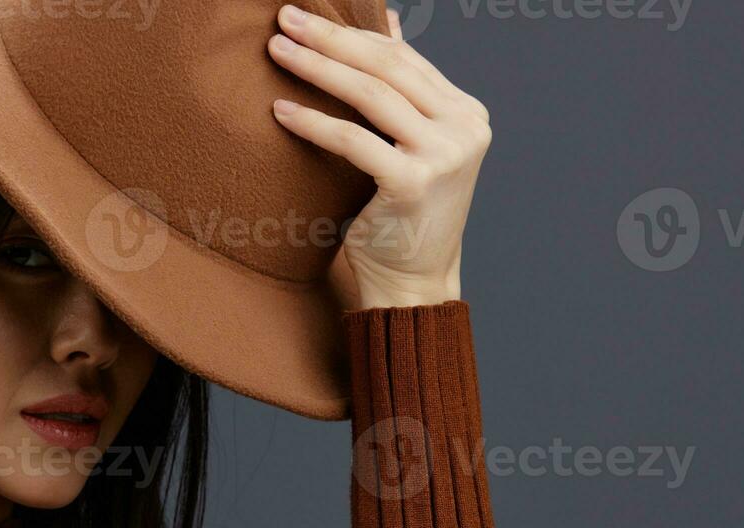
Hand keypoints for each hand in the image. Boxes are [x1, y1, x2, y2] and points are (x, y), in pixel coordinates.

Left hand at [267, 4, 490, 307]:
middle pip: (388, 67)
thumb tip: (388, 25)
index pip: (405, 60)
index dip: (355, 34)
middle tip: (286, 17)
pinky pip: (354, 140)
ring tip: (277, 50)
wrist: (412, 284)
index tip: (309, 18)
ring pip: (371, 95)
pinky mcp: (415, 183)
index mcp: (466, 114)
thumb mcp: (409, 146)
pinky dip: (314, 122)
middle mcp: (464, 128)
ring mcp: (444, 155)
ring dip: (318, 67)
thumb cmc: (401, 218)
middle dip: (332, 38)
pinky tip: (280, 111)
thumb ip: (403, 93)